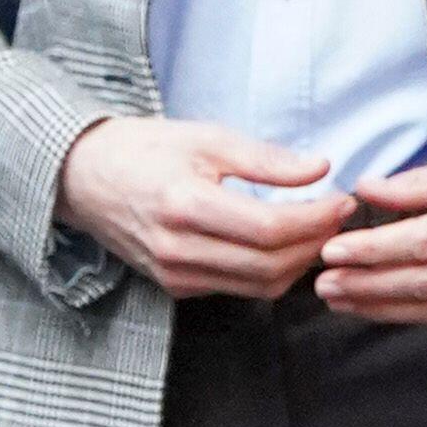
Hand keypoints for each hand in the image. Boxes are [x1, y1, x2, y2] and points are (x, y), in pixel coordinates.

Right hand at [56, 115, 354, 301]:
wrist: (82, 178)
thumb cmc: (144, 149)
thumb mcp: (205, 138)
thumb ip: (265, 159)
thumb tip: (320, 168)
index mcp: (185, 205)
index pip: (270, 229)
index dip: (316, 218)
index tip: (343, 199)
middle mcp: (178, 249)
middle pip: (271, 265)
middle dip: (315, 243)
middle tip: (338, 215)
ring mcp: (175, 275)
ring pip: (260, 286)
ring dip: (298, 263)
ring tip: (317, 229)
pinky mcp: (175, 287)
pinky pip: (238, 288)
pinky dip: (270, 271)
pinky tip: (283, 244)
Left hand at [311, 128, 426, 322]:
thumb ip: (423, 182)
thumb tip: (367, 190)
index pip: (426, 240)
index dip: (375, 250)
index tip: (333, 249)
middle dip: (369, 284)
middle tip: (323, 282)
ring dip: (383, 306)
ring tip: (340, 298)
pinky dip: (414, 312)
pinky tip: (380, 306)